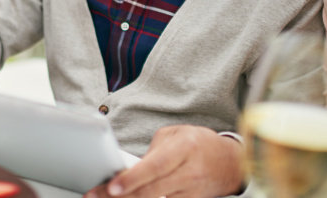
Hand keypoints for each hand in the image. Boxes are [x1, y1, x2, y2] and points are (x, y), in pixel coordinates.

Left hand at [85, 126, 243, 197]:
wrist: (231, 163)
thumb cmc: (199, 144)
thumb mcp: (176, 134)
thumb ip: (153, 149)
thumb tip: (130, 166)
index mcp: (185, 148)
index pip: (155, 166)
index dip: (132, 179)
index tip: (112, 187)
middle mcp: (189, 172)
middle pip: (151, 190)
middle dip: (121, 195)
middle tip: (96, 195)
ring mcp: (192, 192)